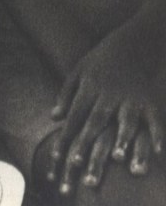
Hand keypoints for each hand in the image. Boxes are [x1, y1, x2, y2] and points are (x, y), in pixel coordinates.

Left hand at [47, 30, 163, 192]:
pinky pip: (154, 121)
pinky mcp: (151, 100)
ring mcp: (130, 98)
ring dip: (120, 140)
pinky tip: (156, 152)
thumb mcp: (78, 71)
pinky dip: (155, 136)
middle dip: (87, 144)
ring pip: (124, 123)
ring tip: (116, 158)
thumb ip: (65, 94)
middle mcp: (108, 96)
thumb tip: (53, 117)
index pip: (74, 117)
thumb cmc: (102, 59)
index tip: (59, 156)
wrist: (133, 42)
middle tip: (80, 166)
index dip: (67, 136)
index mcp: (88, 89)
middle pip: (95, 123)